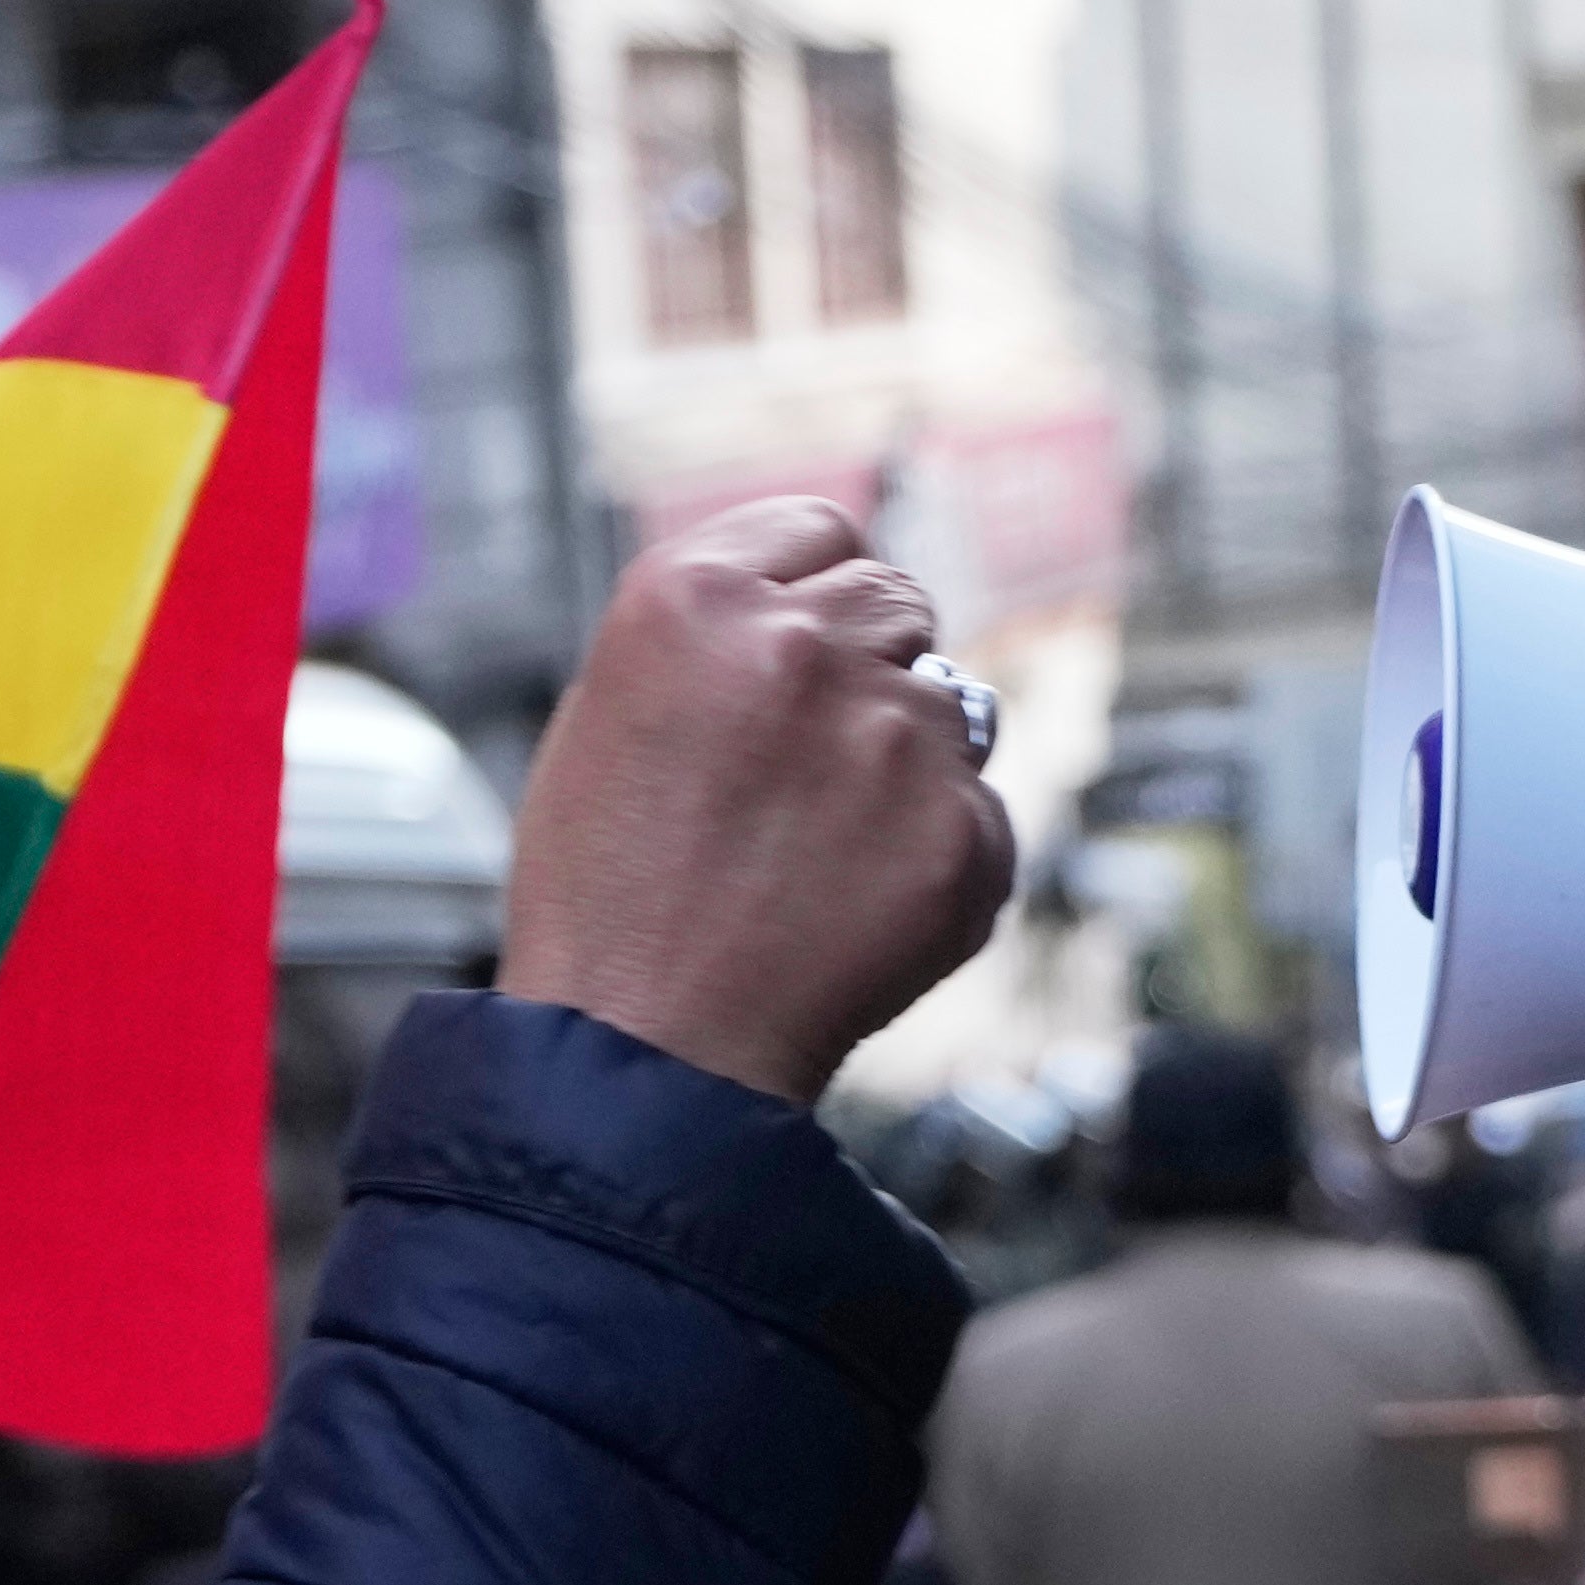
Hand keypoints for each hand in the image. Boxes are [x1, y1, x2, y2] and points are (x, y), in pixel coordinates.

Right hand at [498, 498, 1019, 1105]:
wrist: (647, 1054)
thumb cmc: (607, 898)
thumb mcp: (612, 714)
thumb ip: (716, 633)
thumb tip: (810, 595)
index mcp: (693, 596)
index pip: (823, 529)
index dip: (815, 589)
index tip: (803, 647)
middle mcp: (801, 645)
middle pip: (897, 602)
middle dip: (867, 666)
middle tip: (807, 769)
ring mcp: (893, 736)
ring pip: (948, 705)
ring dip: (903, 763)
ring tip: (817, 853)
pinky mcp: (961, 830)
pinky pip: (977, 810)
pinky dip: (935, 855)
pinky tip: (855, 907)